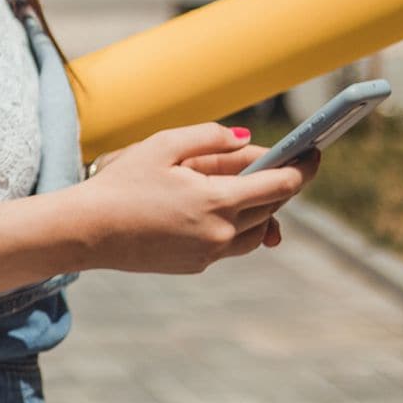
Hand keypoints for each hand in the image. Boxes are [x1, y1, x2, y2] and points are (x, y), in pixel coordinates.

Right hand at [80, 124, 319, 274]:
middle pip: (272, 206)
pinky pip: (232, 244)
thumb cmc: (122, 183)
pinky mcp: (197, 265)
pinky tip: (220, 207)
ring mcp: (210, 253)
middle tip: (282, 161)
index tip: (315, 152)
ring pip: (257, 230)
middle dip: (280, 182)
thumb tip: (246, 141)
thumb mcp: (163, 145)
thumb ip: (210, 137)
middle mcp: (222, 232)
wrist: (87, 231)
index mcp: (217, 200)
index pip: (281, 184)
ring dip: (262, 207)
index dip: (304, 167)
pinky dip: (236, 224)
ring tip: (252, 184)